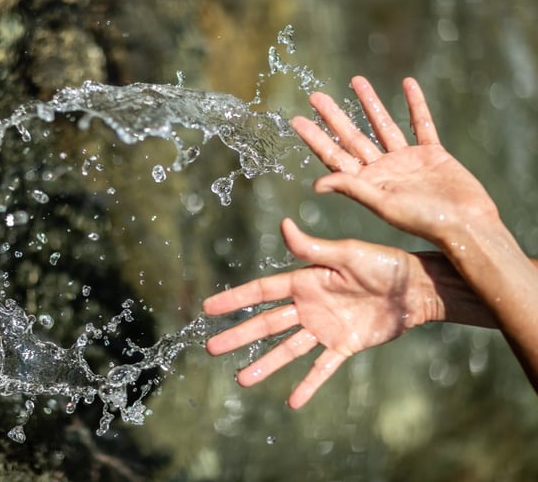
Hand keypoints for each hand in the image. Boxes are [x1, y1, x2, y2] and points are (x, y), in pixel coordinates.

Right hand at [203, 219, 431, 408]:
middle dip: (239, 335)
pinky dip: (308, 384)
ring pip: (287, 349)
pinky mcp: (344, 345)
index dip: (235, 299)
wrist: (415, 288)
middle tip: (212, 347)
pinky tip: (293, 400)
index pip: (261, 292)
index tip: (209, 307)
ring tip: (242, 379)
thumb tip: (283, 224)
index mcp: (305, 281)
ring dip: (265, 364)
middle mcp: (309, 306)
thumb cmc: (383, 264)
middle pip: (267, 324)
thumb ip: (312, 247)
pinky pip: (322, 367)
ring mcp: (325, 328)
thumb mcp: (346, 254)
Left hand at [290, 76, 498, 246]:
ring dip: (370, 103)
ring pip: (383, 125)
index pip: (334, 156)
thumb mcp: (382, 204)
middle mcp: (383, 170)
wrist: (465, 224)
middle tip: (315, 96)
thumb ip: (352, 188)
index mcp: (367, 183)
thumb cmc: (423, 221)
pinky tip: (408, 84)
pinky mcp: (432, 154)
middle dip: (334, 116)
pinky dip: (416, 104)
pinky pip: (421, 123)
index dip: (315, 138)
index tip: (296, 120)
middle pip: (353, 137)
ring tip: (355, 80)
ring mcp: (407, 160)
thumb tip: (316, 185)